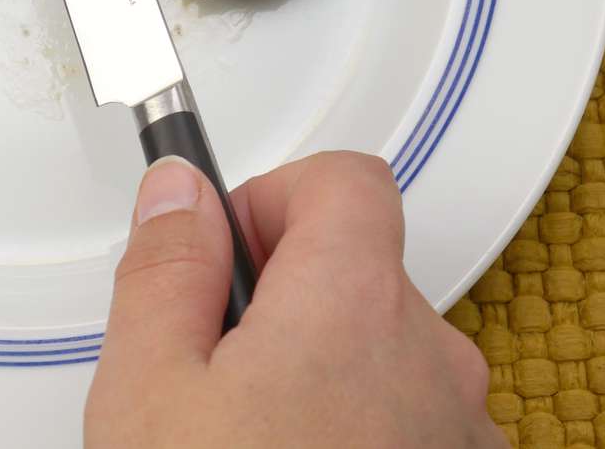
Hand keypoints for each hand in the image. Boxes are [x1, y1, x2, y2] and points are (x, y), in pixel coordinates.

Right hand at [86, 151, 500, 447]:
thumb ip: (167, 265)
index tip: (223, 248)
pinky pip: (409, 416)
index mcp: (352, 308)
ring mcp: (456, 431)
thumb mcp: (148, 386)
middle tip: (214, 357)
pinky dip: (357, 422)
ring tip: (248, 434)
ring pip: (384, 348)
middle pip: (362, 265)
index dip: (273, 196)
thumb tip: (181, 191)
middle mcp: (431, 361)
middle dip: (283, 290)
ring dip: (321, 363)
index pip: (345, 180)